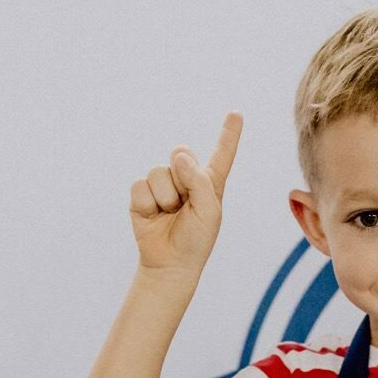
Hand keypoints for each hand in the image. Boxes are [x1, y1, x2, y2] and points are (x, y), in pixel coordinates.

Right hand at [129, 111, 243, 276]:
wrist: (170, 263)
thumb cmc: (196, 240)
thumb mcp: (209, 211)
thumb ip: (200, 181)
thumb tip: (179, 155)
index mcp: (210, 183)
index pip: (222, 154)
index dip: (229, 134)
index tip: (236, 113)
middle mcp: (186, 179)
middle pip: (180, 154)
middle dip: (182, 177)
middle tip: (184, 205)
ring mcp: (163, 185)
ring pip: (159, 171)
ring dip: (165, 196)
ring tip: (169, 214)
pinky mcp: (142, 195)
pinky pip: (141, 185)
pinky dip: (147, 203)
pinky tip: (153, 216)